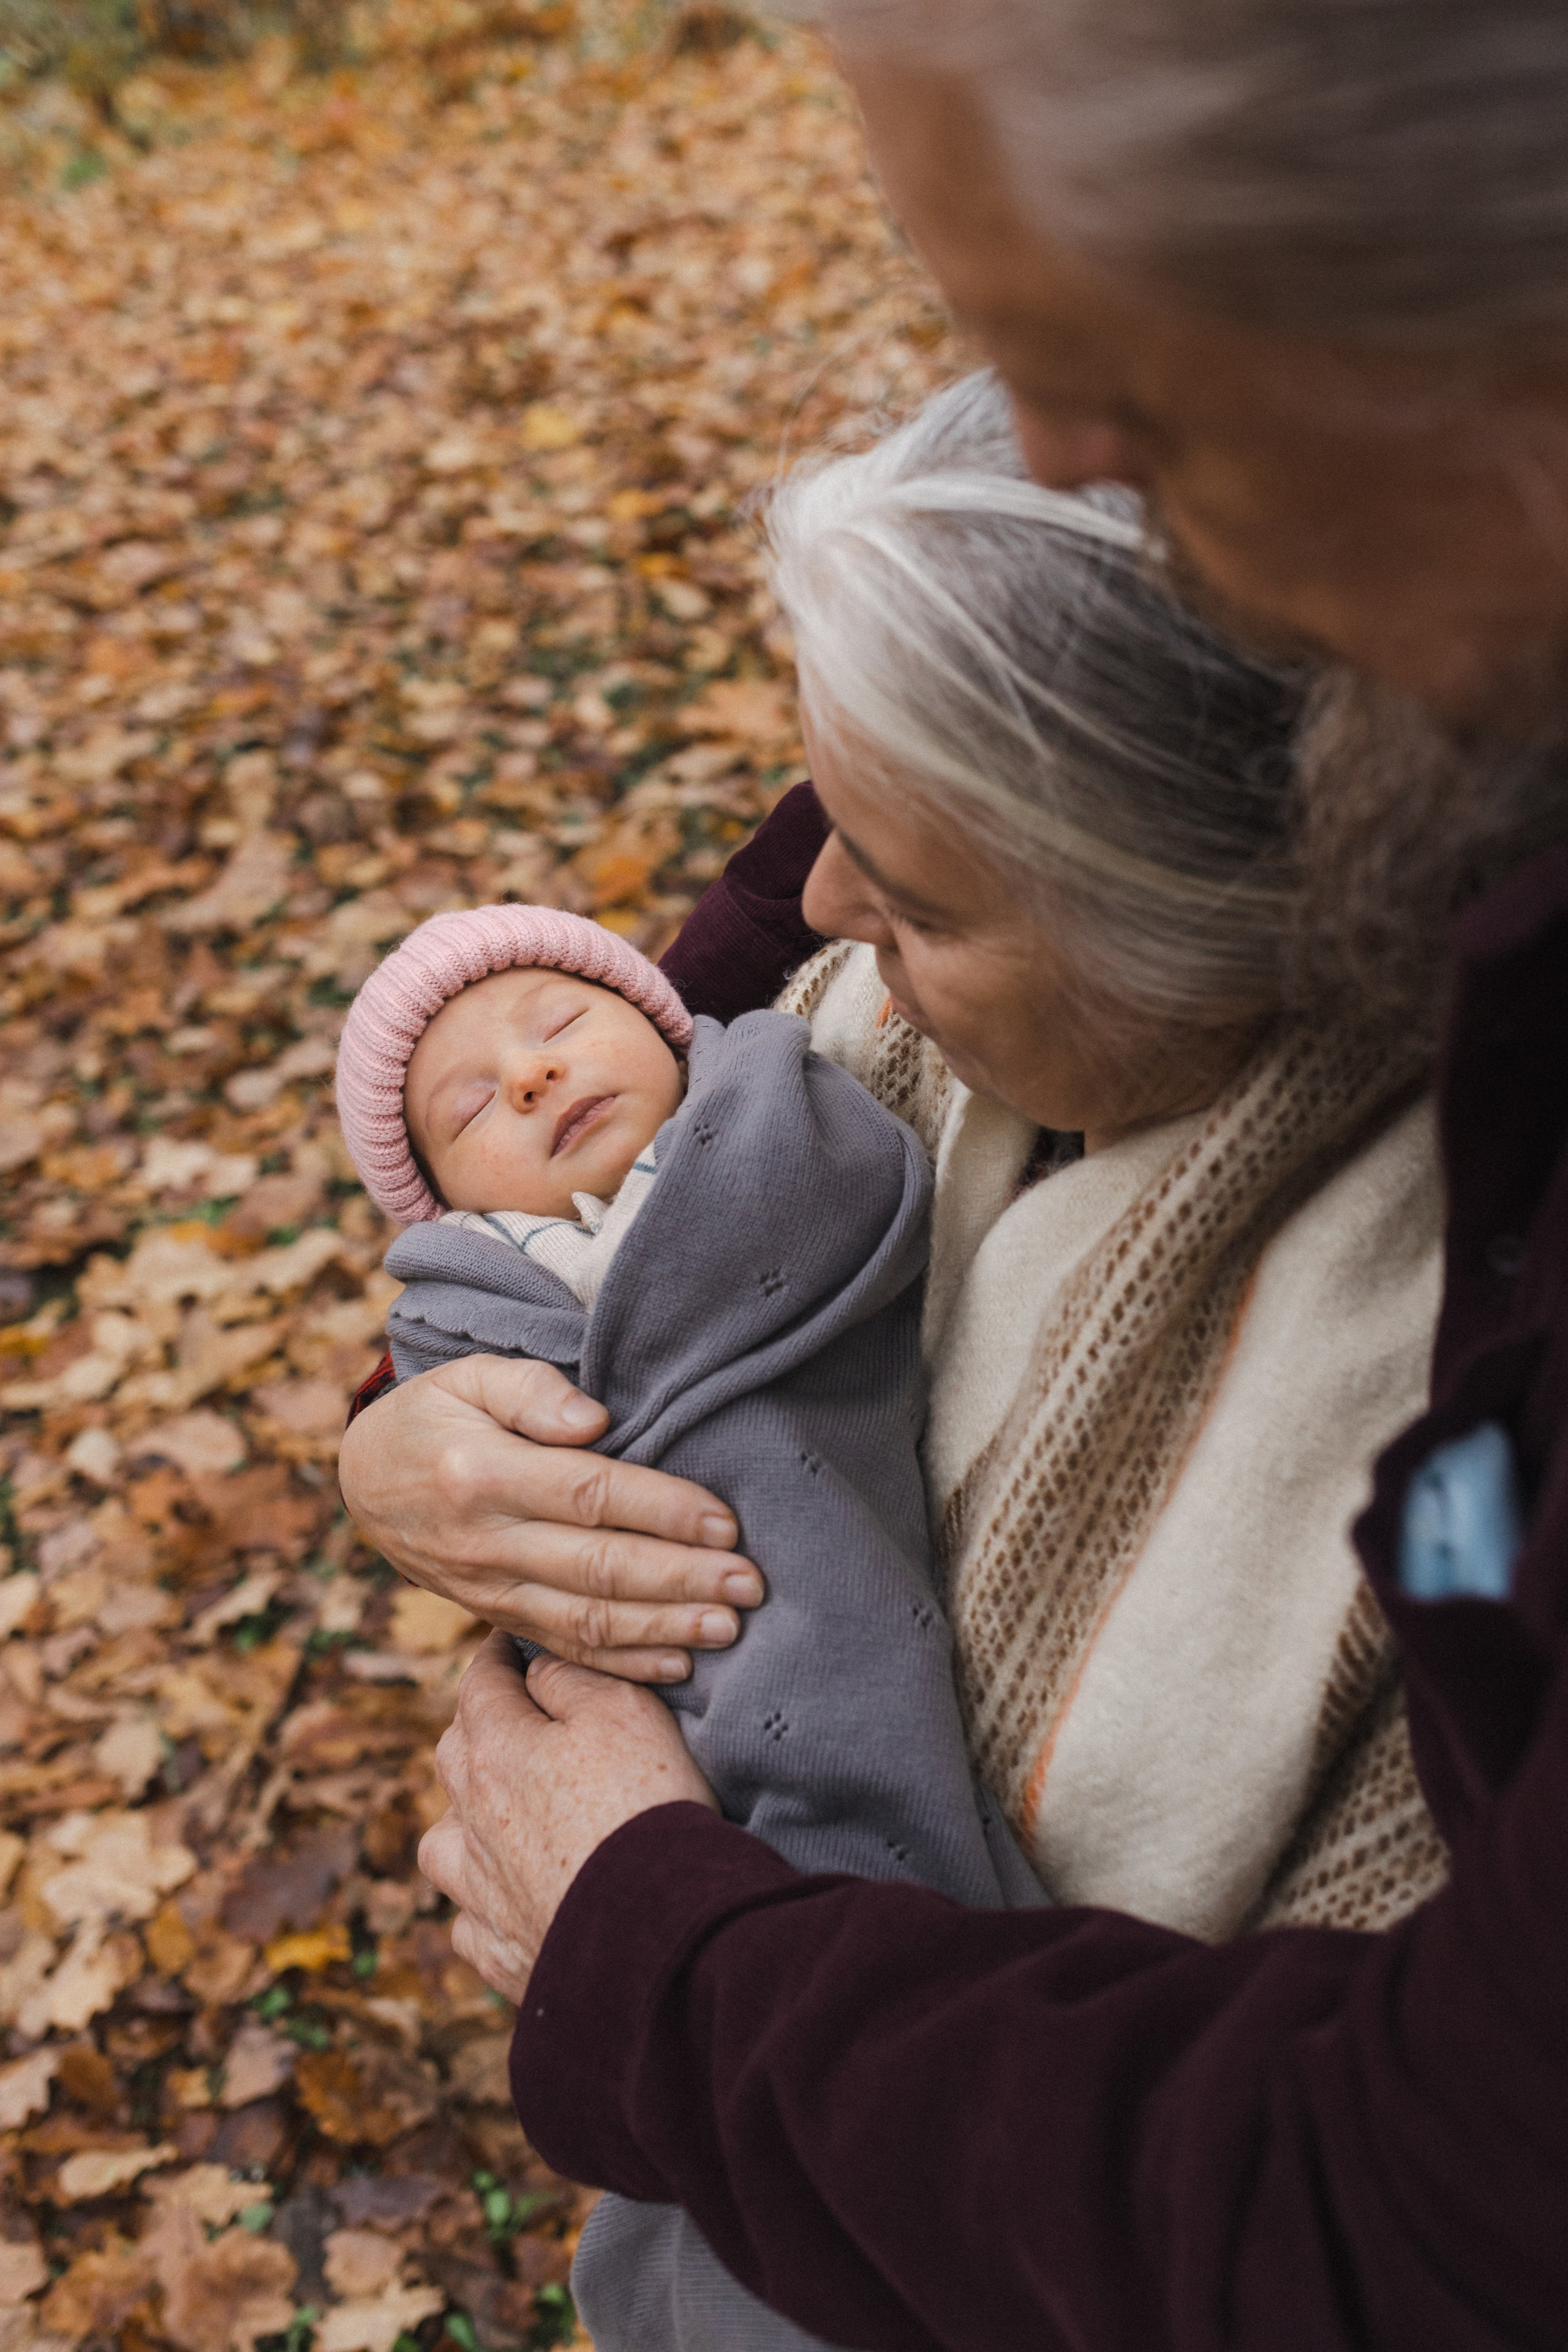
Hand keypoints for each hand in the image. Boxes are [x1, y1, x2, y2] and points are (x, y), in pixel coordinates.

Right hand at [338, 1354, 764, 1681]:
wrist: (362, 1482)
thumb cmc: (433, 1416)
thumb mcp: (466, 1377)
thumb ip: (530, 1389)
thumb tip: (595, 1419)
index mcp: (481, 1474)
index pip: (589, 1494)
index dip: (661, 1510)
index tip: (724, 1521)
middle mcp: (486, 1541)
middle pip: (598, 1567)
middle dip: (682, 1580)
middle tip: (750, 1585)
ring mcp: (489, 1588)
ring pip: (587, 1619)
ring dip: (665, 1629)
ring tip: (729, 1627)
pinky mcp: (495, 1615)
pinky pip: (565, 1647)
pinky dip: (623, 1663)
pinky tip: (678, 1665)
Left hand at [418, 1631, 716, 2000]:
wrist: (656, 1928)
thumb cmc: (645, 1804)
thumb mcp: (624, 1710)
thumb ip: (570, 1677)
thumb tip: (535, 1668)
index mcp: (495, 1751)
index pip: (480, 1683)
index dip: (497, 1656)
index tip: (510, 1641)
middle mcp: (471, 1818)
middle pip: (454, 1754)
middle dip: (479, 1726)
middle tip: (512, 1715)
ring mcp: (479, 1890)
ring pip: (444, 1840)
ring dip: (463, 1818)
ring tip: (497, 1815)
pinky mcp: (499, 1950)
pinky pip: (469, 1920)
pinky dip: (484, 1904)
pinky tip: (511, 1899)